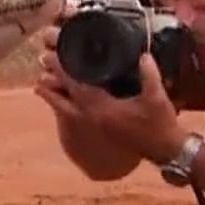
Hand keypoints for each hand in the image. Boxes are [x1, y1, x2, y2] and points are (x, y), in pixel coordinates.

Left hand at [34, 39, 186, 165]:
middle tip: (41, 67)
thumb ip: (149, 74)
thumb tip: (142, 54)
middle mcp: (94, 119)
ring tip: (40, 84)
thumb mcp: (157, 97)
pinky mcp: (97, 131)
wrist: (164, 149)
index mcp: (104, 109)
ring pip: (64, 112)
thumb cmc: (160, 124)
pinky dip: (64, 107)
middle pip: (62, 100)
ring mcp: (94, 128)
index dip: (63, 71)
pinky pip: (72, 119)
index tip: (51, 57)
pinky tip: (62, 99)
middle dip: (51, 83)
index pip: (77, 87)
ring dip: (54, 97)